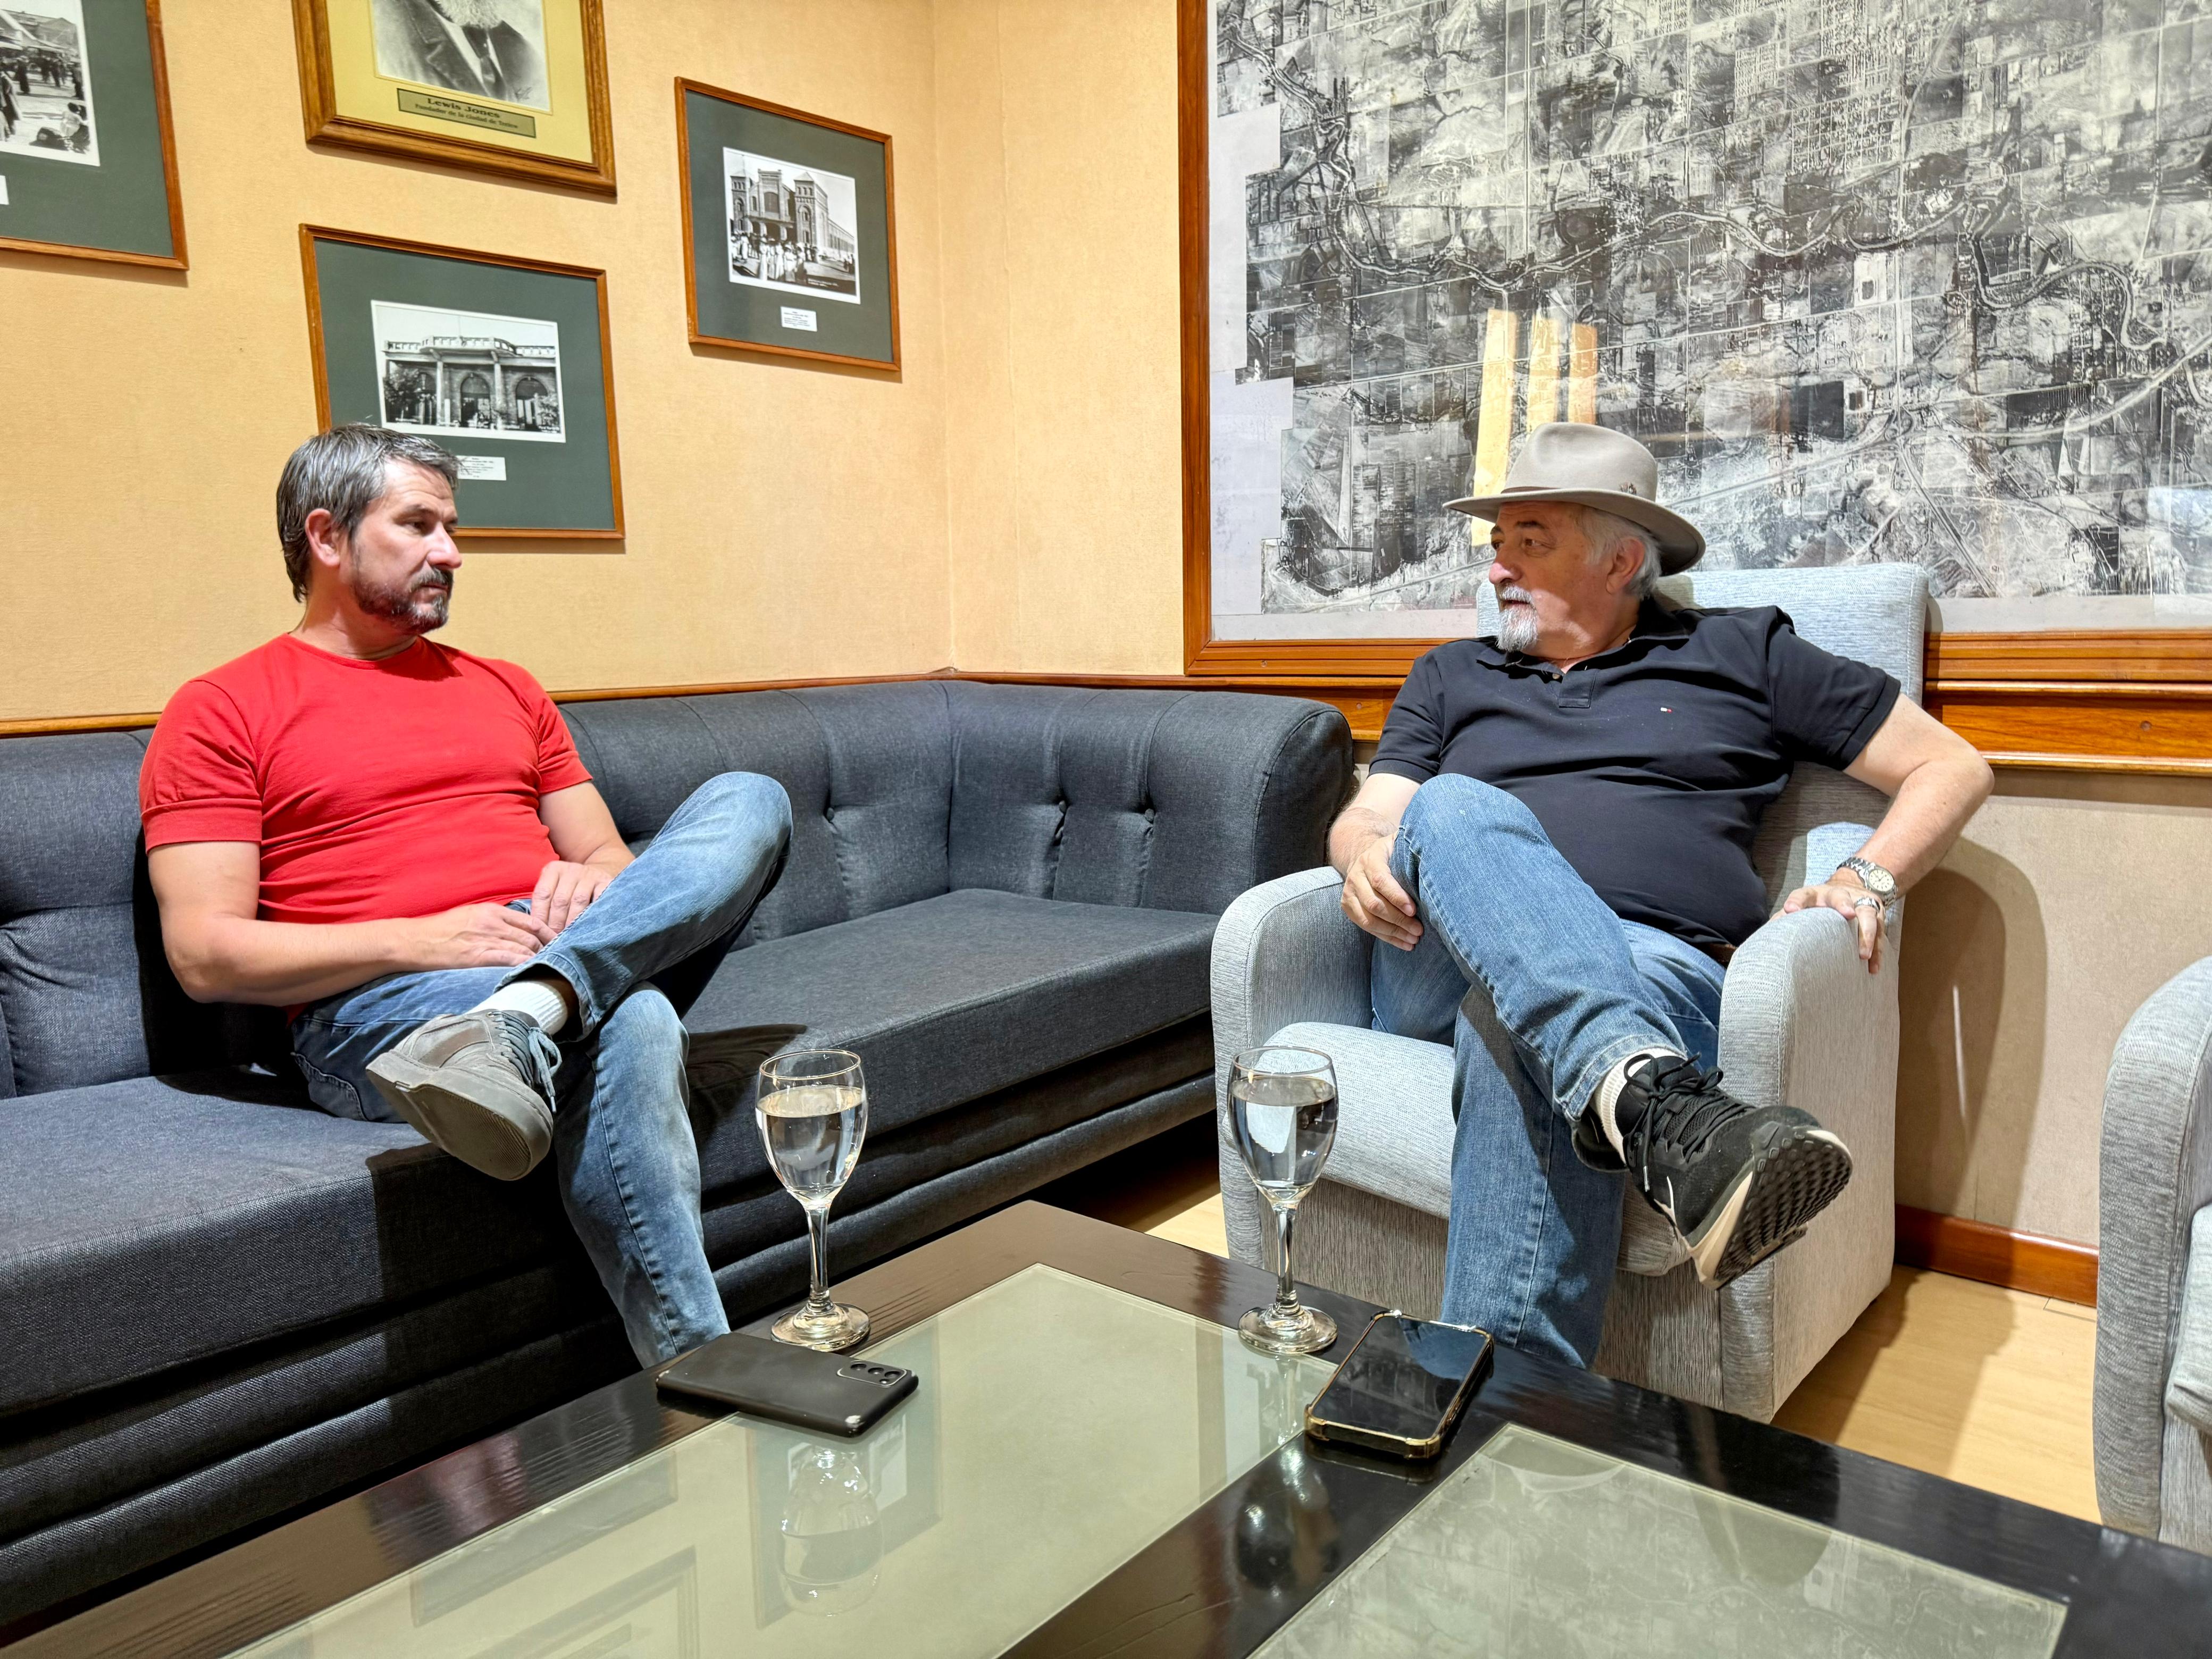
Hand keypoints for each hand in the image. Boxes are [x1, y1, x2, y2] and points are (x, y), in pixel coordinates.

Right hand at [407, 902, 556, 970]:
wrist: (415, 940)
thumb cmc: (441, 930)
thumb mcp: (471, 916)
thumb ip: (494, 920)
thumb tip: (514, 929)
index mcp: (492, 911)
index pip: (531, 920)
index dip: (547, 932)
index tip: (557, 942)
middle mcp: (493, 922)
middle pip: (531, 935)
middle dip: (547, 947)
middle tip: (559, 957)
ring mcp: (486, 938)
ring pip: (523, 947)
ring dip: (538, 957)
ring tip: (550, 966)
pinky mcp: (478, 955)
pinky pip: (508, 959)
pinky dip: (523, 964)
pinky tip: (533, 969)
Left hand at [532, 860, 614, 934]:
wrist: (596, 875)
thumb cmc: (569, 888)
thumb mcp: (554, 888)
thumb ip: (543, 903)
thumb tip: (532, 927)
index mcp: (553, 869)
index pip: (542, 895)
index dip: (540, 916)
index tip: (540, 933)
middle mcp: (571, 869)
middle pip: (560, 900)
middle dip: (556, 923)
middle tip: (554, 940)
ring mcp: (589, 875)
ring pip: (578, 901)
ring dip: (572, 922)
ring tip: (569, 938)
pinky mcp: (606, 882)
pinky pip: (599, 900)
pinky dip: (592, 914)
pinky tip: (588, 927)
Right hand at [1340, 830, 1422, 950]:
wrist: (1365, 857)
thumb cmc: (1392, 852)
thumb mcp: (1399, 842)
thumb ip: (1412, 843)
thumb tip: (1435, 848)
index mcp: (1370, 858)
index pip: (1380, 880)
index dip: (1396, 897)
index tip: (1414, 910)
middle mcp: (1355, 876)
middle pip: (1374, 904)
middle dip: (1398, 920)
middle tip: (1419, 930)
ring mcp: (1349, 893)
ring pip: (1369, 919)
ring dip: (1393, 932)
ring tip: (1414, 940)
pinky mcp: (1348, 907)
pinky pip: (1366, 927)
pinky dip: (1386, 937)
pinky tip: (1404, 943)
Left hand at [1780, 880, 1886, 973]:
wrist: (1853, 886)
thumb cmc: (1819, 906)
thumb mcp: (1803, 907)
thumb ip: (1785, 921)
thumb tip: (1765, 939)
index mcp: (1815, 895)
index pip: (1803, 894)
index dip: (1797, 901)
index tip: (1790, 909)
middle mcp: (1838, 896)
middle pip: (1841, 896)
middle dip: (1843, 904)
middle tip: (1847, 914)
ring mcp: (1860, 904)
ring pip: (1867, 914)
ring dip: (1866, 934)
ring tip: (1863, 954)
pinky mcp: (1876, 916)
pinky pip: (1880, 933)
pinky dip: (1878, 951)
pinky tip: (1873, 968)